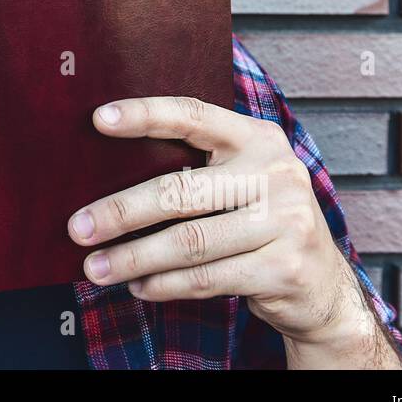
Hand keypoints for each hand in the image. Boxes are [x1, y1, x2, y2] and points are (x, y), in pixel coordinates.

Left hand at [66, 96, 399, 365]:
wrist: (323, 284)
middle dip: (121, 212)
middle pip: (181, 191)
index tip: (99, 118)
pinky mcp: (283, 268)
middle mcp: (276, 174)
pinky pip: (207, 278)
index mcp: (259, 138)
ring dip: (133, 258)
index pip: (194, 116)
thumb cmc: (262, 221)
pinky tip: (139, 286)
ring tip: (95, 268)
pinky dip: (164, 284)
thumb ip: (196, 167)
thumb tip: (106, 171)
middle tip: (78, 228)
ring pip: (189, 242)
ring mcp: (286, 222)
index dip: (146, 115)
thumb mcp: (242, 180)